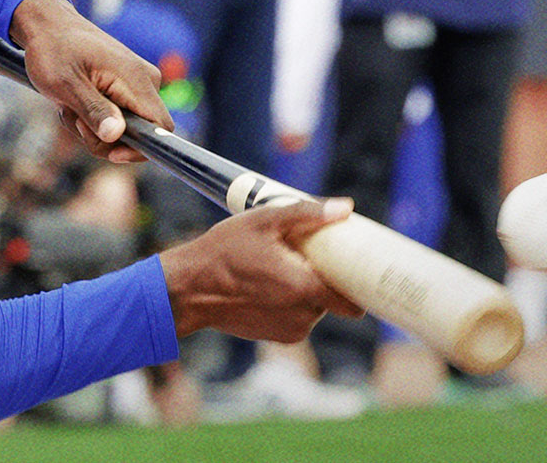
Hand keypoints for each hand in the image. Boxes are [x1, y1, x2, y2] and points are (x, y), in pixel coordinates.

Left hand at [9, 0, 171, 163]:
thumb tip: (116, 134)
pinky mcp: (125, 89)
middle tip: (75, 119)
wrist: (49, 27)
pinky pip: (115, 118)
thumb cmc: (54, 50)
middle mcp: (145, 83)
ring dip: (92, 128)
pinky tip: (74, 103)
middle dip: (104, 138)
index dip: (141, 149)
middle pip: (139, 135)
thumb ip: (94, 110)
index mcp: (137, 80)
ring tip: (69, 106)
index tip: (110, 152)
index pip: (162, 129)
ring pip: (123, 129)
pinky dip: (92, 118)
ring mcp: (136, 86)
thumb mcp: (66, 84)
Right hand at [160, 198, 362, 341]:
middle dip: (321, 278)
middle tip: (302, 256)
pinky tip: (267, 286)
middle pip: (331, 298)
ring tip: (278, 269)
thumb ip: (307, 214)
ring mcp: (290, 330)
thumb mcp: (262, 222)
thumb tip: (344, 208)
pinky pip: (296, 318)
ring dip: (304, 291)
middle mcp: (303, 316)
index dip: (359, 284)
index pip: (353, 300)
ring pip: (314, 308)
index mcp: (305, 288)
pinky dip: (289, 304)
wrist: (188, 289)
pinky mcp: (277, 338)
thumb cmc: (222, 252)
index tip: (355, 267)